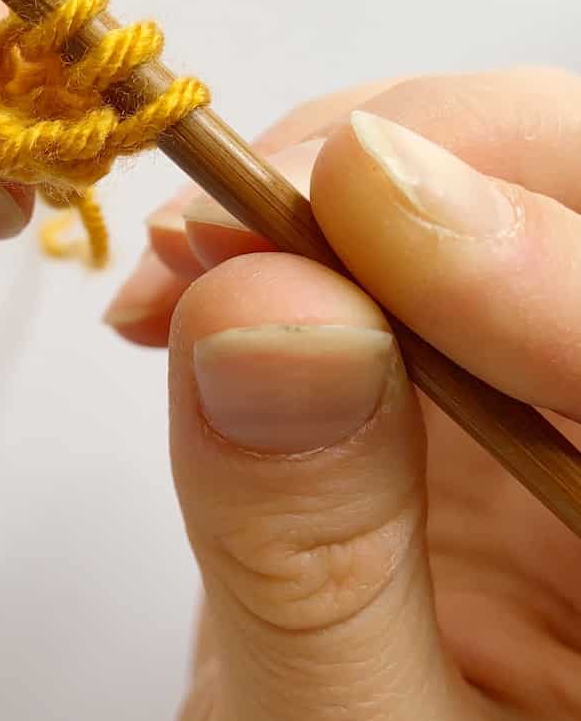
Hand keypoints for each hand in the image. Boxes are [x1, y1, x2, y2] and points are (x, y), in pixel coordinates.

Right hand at [105, 70, 580, 720]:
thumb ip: (309, 557)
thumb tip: (253, 312)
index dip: (525, 249)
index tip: (343, 197)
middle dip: (414, 163)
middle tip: (236, 217)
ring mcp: (536, 402)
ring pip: (484, 190)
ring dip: (324, 190)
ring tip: (185, 266)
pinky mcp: (441, 382)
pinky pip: (382, 252)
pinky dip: (284, 237)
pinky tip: (199, 290)